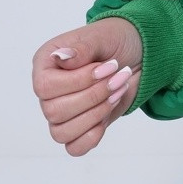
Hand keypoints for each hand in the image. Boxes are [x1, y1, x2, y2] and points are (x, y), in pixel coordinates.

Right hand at [32, 18, 143, 156]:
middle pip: (54, 112)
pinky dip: (91, 137)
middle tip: (120, 77)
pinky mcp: (80, 128)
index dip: (79, 81)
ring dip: (96, 114)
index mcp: (46, 65)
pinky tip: (107, 116)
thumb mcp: (101, 36)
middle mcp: (49, 92)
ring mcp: (62, 113)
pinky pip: (74, 147)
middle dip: (94, 96)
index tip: (108, 67)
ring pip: (62, 132)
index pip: (45, 87)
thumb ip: (81, 48)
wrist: (137, 55)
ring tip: (118, 91)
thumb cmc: (114, 41)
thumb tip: (61, 57)